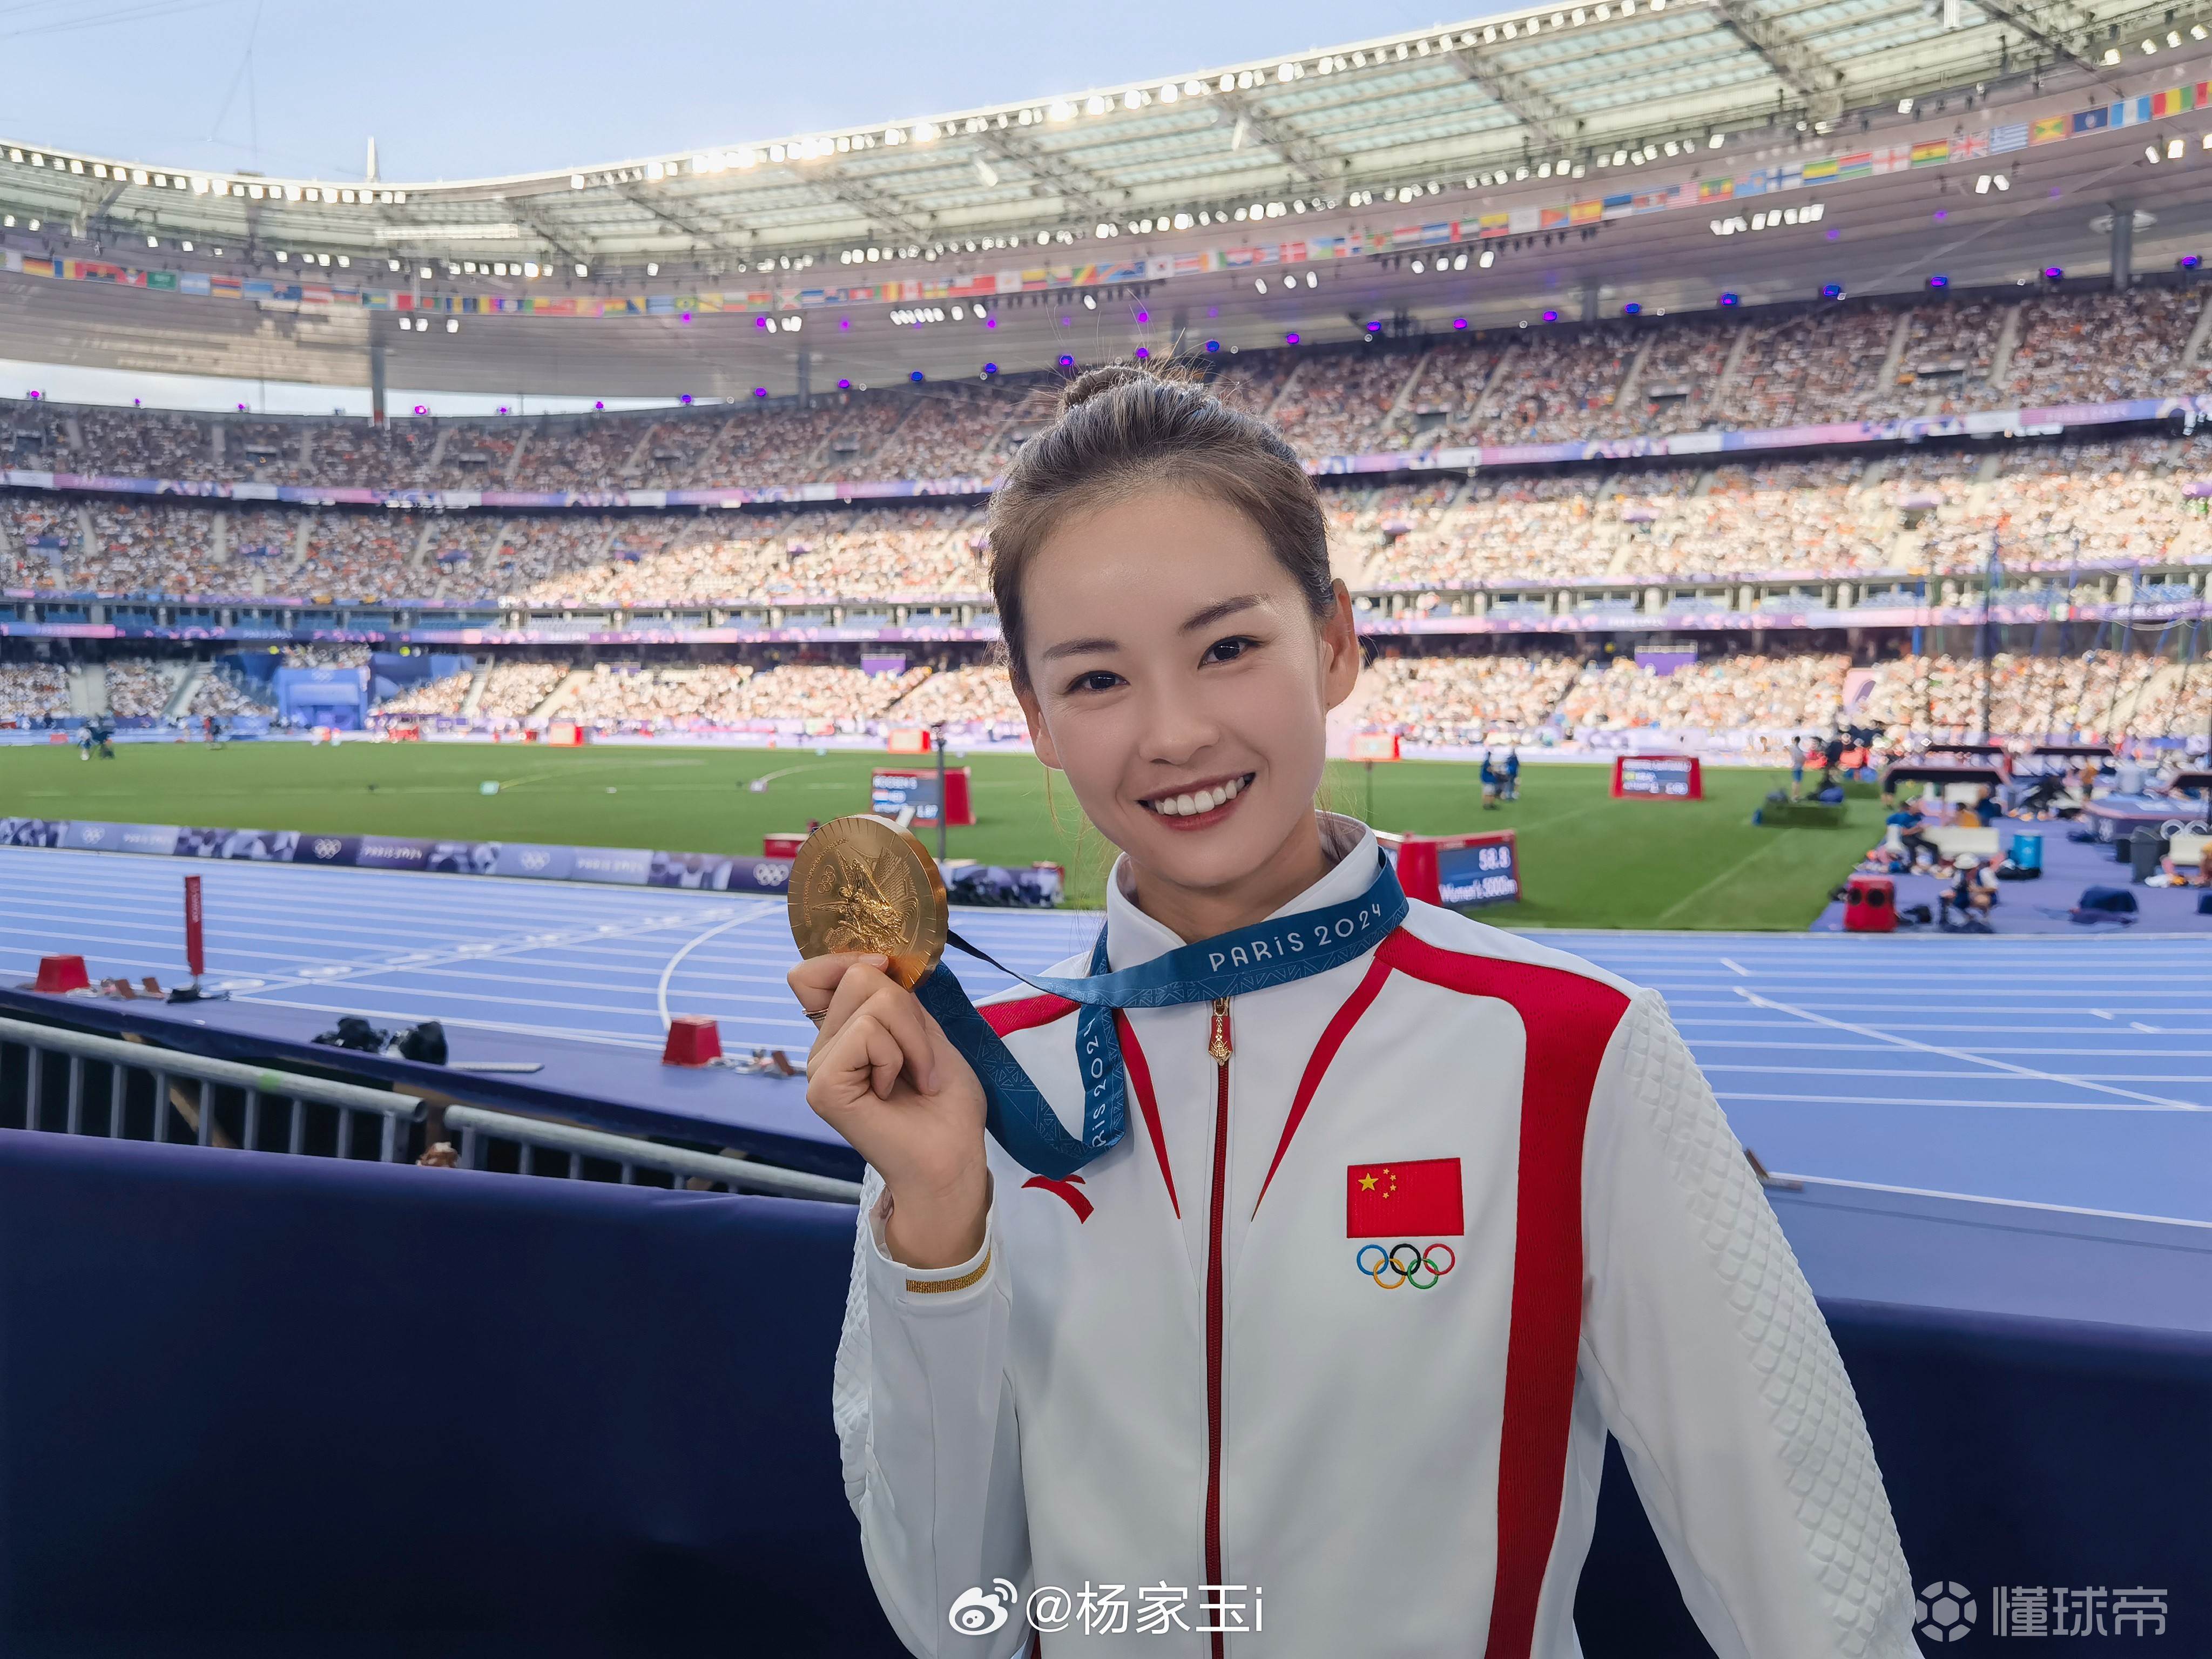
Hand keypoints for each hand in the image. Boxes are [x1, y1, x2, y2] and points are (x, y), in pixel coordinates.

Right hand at [790, 954, 989, 1269]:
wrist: (952, 1159)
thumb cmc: (946, 1107)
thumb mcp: (926, 1034)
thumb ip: (896, 998)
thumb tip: (872, 960)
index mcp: (842, 1036)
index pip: (810, 974)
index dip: (847, 961)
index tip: (888, 977)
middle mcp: (822, 1051)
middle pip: (856, 975)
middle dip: (907, 1009)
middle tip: (920, 1057)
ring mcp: (818, 1069)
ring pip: (870, 998)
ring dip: (912, 1036)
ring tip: (916, 1076)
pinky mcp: (824, 1087)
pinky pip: (868, 1032)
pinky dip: (900, 1054)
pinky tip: (897, 1089)